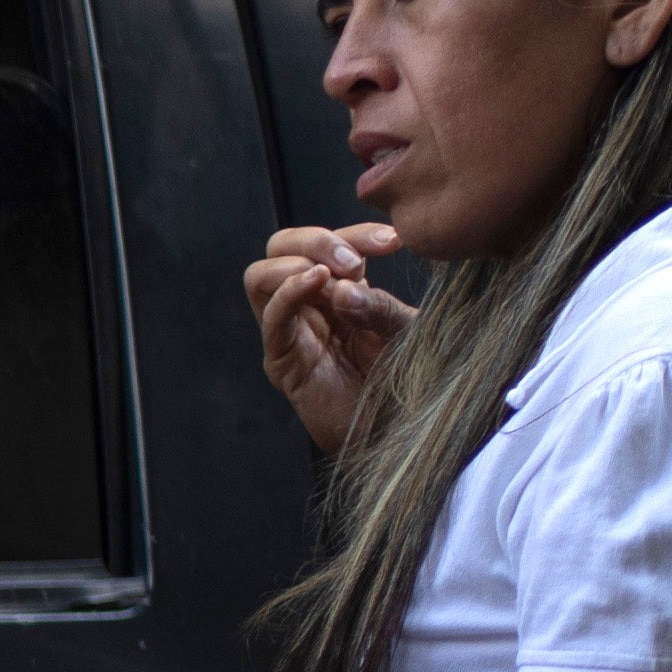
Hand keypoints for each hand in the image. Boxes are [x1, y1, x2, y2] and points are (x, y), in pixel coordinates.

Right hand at [246, 226, 410, 461]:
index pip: (330, 244)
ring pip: (260, 276)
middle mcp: (312, 307)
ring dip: (293, 263)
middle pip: (280, 248)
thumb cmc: (411, 384)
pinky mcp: (283, 363)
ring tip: (331, 272)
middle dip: (312, 240)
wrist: (402, 438)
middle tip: (352, 258)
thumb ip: (381, 306)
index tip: (393, 241)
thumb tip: (344, 284)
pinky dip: (286, 294)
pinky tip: (316, 284)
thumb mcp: (408, 333)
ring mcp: (293, 333)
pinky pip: (270, 320)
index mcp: (344, 292)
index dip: (355, 234)